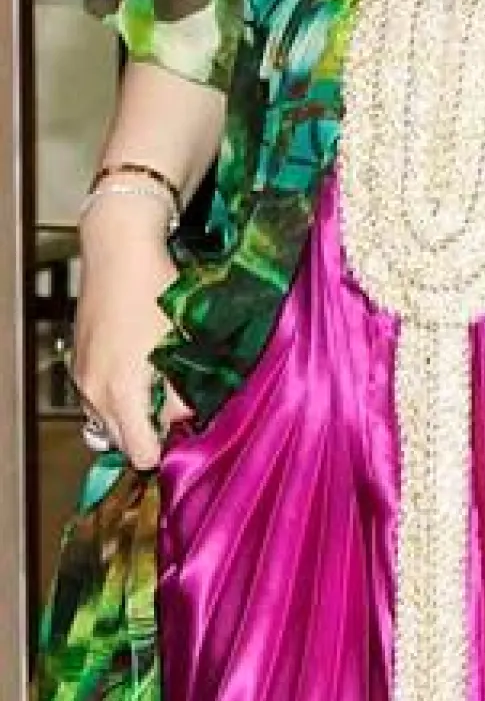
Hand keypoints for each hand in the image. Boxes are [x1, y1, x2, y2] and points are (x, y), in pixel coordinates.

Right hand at [73, 215, 194, 471]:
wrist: (120, 246)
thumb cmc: (155, 287)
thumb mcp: (180, 341)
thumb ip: (183, 391)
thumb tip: (187, 418)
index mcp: (121, 391)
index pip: (142, 453)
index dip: (168, 446)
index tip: (188, 429)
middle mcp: (94, 391)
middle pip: (123, 442)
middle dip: (151, 431)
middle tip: (177, 404)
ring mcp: (83, 376)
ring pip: (108, 421)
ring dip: (134, 414)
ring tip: (160, 382)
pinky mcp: (80, 361)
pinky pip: (98, 398)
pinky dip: (119, 395)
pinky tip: (140, 366)